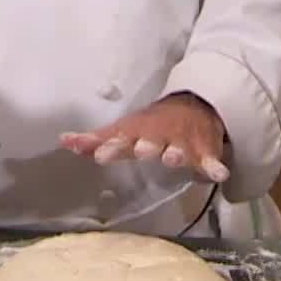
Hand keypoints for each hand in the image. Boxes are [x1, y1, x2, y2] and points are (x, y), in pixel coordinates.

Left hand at [60, 93, 230, 183]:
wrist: (192, 106)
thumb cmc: (149, 126)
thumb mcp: (123, 130)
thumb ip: (95, 140)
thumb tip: (63, 141)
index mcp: (136, 132)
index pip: (121, 139)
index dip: (111, 146)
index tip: (101, 155)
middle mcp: (158, 136)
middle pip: (151, 141)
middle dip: (146, 145)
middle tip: (142, 151)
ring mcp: (182, 141)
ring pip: (180, 147)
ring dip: (177, 152)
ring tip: (174, 159)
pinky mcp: (204, 149)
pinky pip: (210, 158)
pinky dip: (214, 165)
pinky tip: (218, 173)